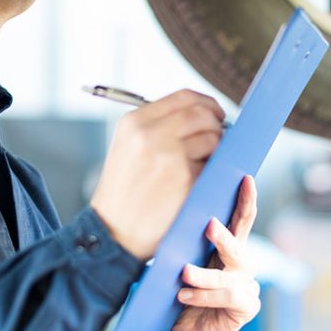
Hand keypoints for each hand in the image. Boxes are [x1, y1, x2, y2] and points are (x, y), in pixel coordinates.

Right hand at [90, 89, 225, 259]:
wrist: (113, 233)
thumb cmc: (124, 192)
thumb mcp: (127, 147)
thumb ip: (158, 126)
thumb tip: (203, 115)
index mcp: (135, 122)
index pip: (184, 97)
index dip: (206, 103)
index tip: (215, 114)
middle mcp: (151, 135)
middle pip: (202, 114)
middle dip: (217, 126)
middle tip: (217, 140)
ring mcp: (169, 157)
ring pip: (213, 138)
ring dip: (216, 151)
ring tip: (203, 165)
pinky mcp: (185, 180)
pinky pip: (213, 167)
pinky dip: (212, 173)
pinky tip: (198, 183)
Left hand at [171, 176, 260, 330]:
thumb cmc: (182, 290)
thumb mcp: (184, 263)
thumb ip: (188, 245)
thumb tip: (177, 220)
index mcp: (229, 248)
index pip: (241, 219)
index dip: (246, 199)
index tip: (245, 179)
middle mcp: (242, 264)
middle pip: (239, 245)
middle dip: (224, 236)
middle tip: (209, 225)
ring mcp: (247, 285)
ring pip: (229, 276)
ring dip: (205, 275)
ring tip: (184, 274)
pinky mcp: (247, 306)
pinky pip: (227, 297)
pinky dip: (203, 296)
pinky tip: (184, 296)